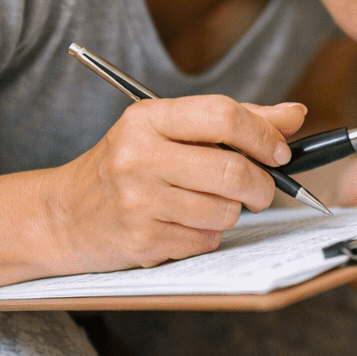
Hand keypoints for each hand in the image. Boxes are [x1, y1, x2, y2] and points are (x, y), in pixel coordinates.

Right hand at [41, 97, 306, 271]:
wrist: (63, 214)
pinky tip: (183, 225)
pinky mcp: (141, 241)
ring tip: (208, 205)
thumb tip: (294, 114)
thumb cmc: (125, 166)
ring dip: (231, 213)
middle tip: (261, 190)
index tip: (279, 152)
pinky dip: (207, 235)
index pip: (223, 116)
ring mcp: (138, 202)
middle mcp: (139, 157)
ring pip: (225, 211)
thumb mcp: (167, 130)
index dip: (263, 135)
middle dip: (261, 185)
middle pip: (233, 170)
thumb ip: (233, 120)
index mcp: (147, 119)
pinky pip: (205, 240)